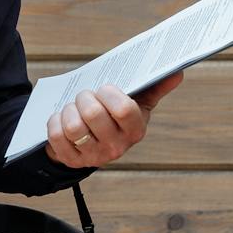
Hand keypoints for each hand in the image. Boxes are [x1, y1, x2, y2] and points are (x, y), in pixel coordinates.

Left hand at [43, 71, 182, 168]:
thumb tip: (177, 72)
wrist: (89, 142)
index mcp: (135, 130)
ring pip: (73, 126)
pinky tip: (61, 119)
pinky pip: (57, 135)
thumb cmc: (114, 116)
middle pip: (93, 114)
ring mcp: (93, 156)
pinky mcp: (71, 160)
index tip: (105, 88)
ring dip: (68, 110)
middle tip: (85, 95)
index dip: (109, 93)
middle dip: (84, 97)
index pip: (124, 109)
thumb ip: (154, 88)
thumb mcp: (136, 103)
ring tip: (72, 108)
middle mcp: (116, 147)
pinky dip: (55, 121)